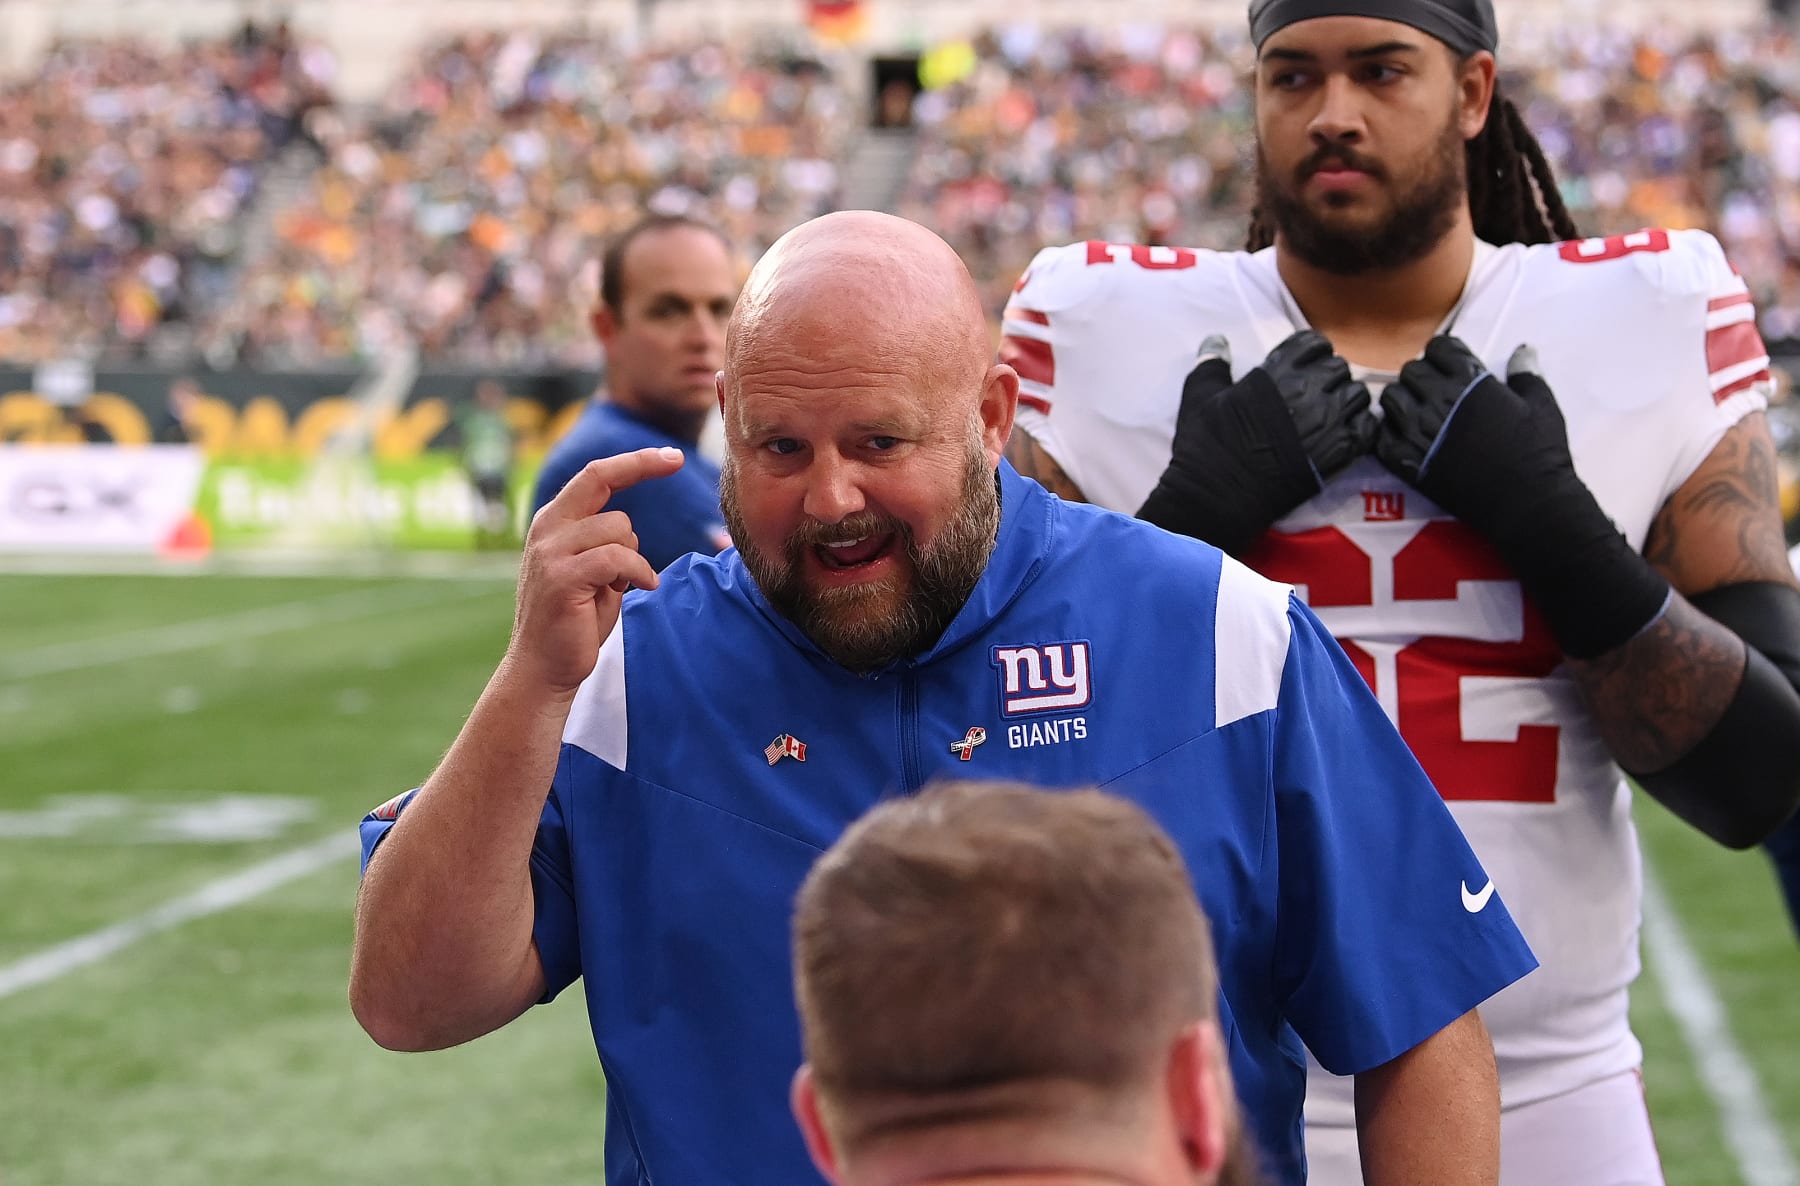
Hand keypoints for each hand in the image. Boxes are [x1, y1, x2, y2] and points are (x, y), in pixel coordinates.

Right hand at [508, 447, 685, 694]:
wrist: (543, 668)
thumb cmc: (575, 621)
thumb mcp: (592, 572)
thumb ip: (603, 545)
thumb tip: (628, 526)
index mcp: (553, 523)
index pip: (594, 476)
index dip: (634, 460)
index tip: (671, 455)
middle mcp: (547, 529)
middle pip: (602, 481)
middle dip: (643, 467)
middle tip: (677, 462)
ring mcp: (550, 552)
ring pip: (619, 528)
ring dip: (633, 557)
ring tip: (617, 586)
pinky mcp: (562, 577)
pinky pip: (618, 558)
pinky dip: (638, 573)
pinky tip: (640, 588)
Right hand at [1137, 329, 1374, 555]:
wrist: (1218, 497)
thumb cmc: (1207, 447)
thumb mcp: (1199, 398)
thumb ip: (1212, 364)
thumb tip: (1216, 340)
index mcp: (1277, 373)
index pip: (1313, 344)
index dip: (1311, 353)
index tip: (1304, 368)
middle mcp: (1307, 391)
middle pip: (1339, 368)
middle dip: (1330, 378)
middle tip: (1316, 395)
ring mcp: (1327, 421)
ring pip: (1359, 395)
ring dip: (1348, 402)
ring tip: (1332, 416)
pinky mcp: (1339, 452)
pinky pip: (1368, 427)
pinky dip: (1361, 428)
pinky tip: (1344, 436)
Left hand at [1373, 336, 1667, 657]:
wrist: (1527, 503)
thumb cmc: (1540, 453)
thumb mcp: (1541, 406)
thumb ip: (1526, 374)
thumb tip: (1523, 350)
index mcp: (1471, 381)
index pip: (1439, 348)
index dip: (1442, 356)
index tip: (1448, 370)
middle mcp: (1440, 401)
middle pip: (1410, 371)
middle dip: (1420, 379)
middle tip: (1433, 396)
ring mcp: (1420, 431)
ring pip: (1389, 400)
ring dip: (1401, 404)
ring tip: (1416, 416)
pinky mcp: (1408, 461)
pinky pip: (1380, 437)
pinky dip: (1387, 435)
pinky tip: (1404, 440)